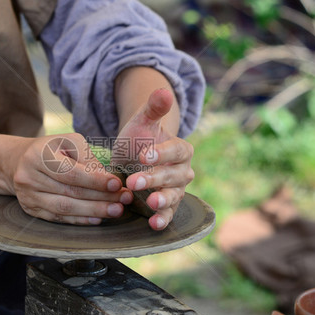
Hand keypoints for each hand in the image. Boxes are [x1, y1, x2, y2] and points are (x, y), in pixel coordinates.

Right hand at [11, 133, 132, 224]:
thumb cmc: (52, 149)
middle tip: (123, 200)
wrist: (19, 161)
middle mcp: (29, 177)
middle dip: (101, 198)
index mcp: (38, 155)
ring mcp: (28, 196)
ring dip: (93, 211)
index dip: (95, 180)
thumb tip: (108, 180)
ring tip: (116, 211)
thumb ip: (88, 158)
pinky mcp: (31, 210)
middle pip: (69, 192)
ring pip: (64, 208)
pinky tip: (97, 219)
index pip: (70, 172)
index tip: (118, 184)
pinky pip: (58, 218)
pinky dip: (80, 220)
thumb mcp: (69, 142)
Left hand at [114, 88, 194, 230]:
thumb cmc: (139, 138)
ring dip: (162, 201)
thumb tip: (163, 90)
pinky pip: (167, 213)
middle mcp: (182, 171)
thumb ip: (153, 108)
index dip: (162, 154)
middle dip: (154, 179)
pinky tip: (153, 224)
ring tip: (150, 204)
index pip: (176, 151)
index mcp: (181, 149)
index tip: (144, 155)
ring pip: (173, 196)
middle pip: (173, 176)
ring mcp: (175, 190)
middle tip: (134, 181)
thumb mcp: (142, 122)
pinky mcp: (165, 206)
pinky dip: (162, 219)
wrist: (132, 158)